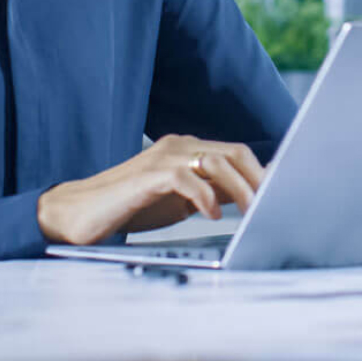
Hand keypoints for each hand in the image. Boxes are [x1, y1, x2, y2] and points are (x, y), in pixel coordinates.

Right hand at [36, 135, 264, 244]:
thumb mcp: (179, 202)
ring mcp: (163, 157)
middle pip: (233, 153)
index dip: (261, 172)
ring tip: (252, 212)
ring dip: (240, 188)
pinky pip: (186, 177)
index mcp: (188, 150)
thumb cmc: (130, 207)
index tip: (283, 194)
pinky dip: (205, 196)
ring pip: (216, 161)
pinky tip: (212, 214)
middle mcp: (178, 146)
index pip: (236, 153)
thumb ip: (211, 194)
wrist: (78, 213)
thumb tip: (248, 197)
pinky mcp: (148, 175)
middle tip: (273, 205)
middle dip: (258, 179)